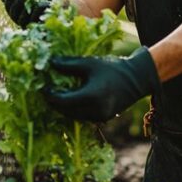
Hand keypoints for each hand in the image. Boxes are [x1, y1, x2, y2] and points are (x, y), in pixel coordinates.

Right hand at [0, 0, 54, 27]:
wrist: (67, 6)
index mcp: (18, 7)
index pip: (6, 2)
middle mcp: (22, 18)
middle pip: (12, 12)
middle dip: (10, 1)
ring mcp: (31, 25)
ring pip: (21, 18)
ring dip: (20, 4)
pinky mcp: (41, 28)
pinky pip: (36, 20)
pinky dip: (38, 9)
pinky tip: (42, 2)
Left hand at [44, 47, 159, 121]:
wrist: (137, 78)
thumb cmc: (113, 68)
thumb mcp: (89, 63)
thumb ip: (68, 64)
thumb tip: (50, 62)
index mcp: (91, 96)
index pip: (62, 101)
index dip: (50, 95)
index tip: (43, 87)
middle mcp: (95, 110)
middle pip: (66, 111)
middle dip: (55, 102)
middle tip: (47, 91)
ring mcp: (99, 116)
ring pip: (73, 115)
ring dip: (64, 107)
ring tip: (56, 94)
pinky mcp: (103, 118)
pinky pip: (82, 116)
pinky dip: (74, 109)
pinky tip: (70, 99)